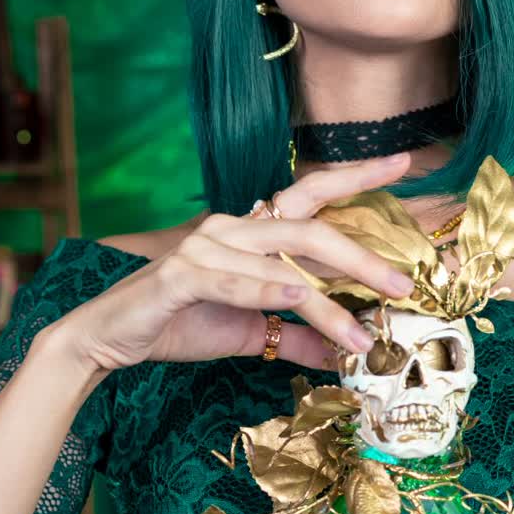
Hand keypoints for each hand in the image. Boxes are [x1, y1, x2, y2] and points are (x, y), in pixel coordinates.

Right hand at [58, 153, 416, 373]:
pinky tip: (301, 299)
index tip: (404, 162)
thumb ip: (298, 337)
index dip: (357, 176)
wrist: (109, 337)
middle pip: (309, 231)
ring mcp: (204, 248)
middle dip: (362, 257)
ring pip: (281, 267)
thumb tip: (342, 352)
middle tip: (403, 284)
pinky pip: (233, 281)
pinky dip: (268, 290)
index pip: (311, 196)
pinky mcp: (180, 276)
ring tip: (363, 333)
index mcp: (250, 232)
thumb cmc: (179, 323)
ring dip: (327, 303)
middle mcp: (231, 228)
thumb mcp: (252, 333)